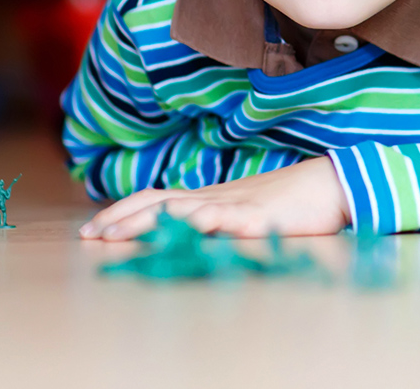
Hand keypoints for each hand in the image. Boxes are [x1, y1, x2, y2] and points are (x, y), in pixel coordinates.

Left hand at [78, 157, 349, 240]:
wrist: (331, 184)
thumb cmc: (290, 201)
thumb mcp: (245, 211)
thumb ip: (216, 218)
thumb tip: (182, 231)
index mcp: (211, 196)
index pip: (156, 198)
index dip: (122, 211)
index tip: (92, 228)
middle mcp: (216, 197)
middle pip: (158, 202)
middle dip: (119, 218)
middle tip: (88, 235)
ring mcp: (235, 205)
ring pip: (182, 210)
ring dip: (144, 222)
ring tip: (115, 235)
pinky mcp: (259, 217)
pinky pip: (226, 218)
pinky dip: (201, 222)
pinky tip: (182, 228)